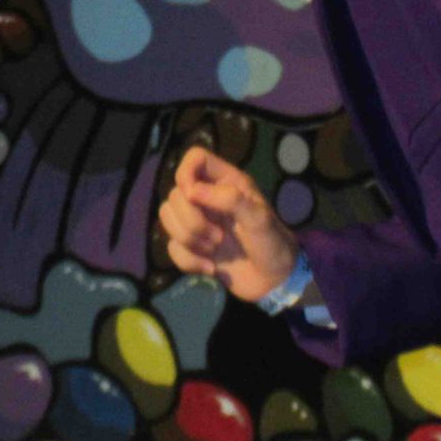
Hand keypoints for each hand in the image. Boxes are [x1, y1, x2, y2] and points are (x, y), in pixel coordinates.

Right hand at [160, 146, 299, 301]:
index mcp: (226, 183)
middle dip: (191, 220)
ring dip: (188, 239)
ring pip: (166, 218)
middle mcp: (207, 199)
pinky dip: (189, 261)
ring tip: (214, 250)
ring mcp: (198, 223)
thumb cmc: (272, 243)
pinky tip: (211, 268)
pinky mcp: (192, 248)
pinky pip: (172, 248)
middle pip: (174, 194)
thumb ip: (229, 199)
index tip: (192, 195)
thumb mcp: (258, 218)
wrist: (274, 282)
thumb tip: (191, 191)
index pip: (195, 158)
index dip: (186, 173)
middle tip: (218, 237)